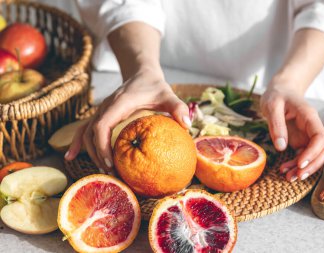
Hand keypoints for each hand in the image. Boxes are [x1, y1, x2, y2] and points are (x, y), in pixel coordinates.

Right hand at [64, 68, 190, 172]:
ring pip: (86, 132)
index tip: (111, 163)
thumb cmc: (154, 85)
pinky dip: (77, 143)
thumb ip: (177, 107)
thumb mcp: (168, 94)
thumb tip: (188, 125)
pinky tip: (72, 156)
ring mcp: (101, 111)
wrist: (140, 73)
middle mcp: (105, 107)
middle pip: (92, 133)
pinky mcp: (101, 116)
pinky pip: (85, 129)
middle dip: (98, 155)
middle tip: (111, 174)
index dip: (103, 145)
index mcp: (119, 103)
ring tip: (101, 172)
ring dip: (90, 152)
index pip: (103, 125)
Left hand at [260, 84, 323, 181]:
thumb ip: (276, 125)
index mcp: (309, 116)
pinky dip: (296, 165)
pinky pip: (302, 156)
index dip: (313, 153)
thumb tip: (281, 147)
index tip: (300, 164)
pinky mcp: (301, 140)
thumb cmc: (277, 95)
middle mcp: (312, 127)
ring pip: (314, 156)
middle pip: (322, 150)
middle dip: (311, 166)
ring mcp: (307, 135)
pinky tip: (285, 170)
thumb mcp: (272, 106)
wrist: (280, 90)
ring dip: (303, 169)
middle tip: (296, 177)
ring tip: (288, 177)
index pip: (320, 137)